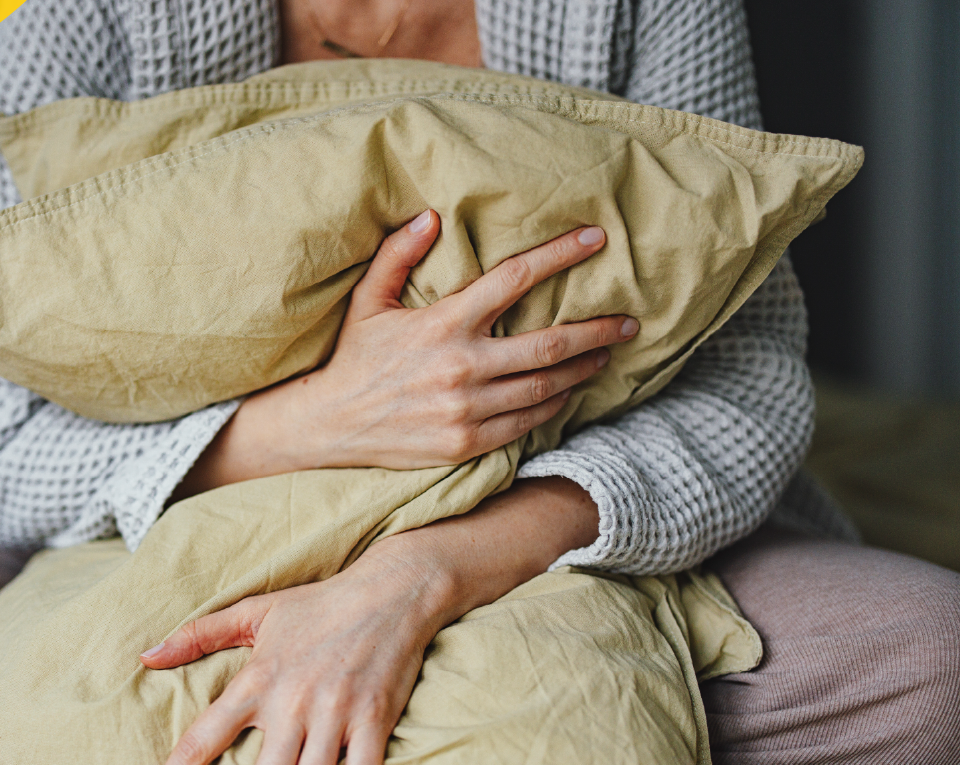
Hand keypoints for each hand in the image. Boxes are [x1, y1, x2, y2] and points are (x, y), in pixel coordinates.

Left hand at [140, 537, 454, 764]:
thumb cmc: (319, 605)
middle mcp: (292, 701)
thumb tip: (147, 657)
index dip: (183, 764)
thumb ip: (199, 635)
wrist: (390, 590)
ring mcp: (334, 714)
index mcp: (258, 679)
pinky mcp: (374, 721)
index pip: (207, 735)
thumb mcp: (255, 612)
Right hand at [175, 210, 637, 496]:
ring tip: (605, 355)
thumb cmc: (353, 357)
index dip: (560, 255)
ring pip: (546, 386)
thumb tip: (431, 216)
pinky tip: (567, 391)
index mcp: (443, 324)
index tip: (596, 238)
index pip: (515, 280)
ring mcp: (467, 408)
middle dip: (597, 330)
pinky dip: (554, 405)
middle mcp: (462, 366)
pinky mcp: (468, 441)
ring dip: (582, 369)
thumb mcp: (369, 300)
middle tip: (629, 321)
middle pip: (550, 343)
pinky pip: (527, 422)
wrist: (330, 424)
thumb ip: (398, 255)